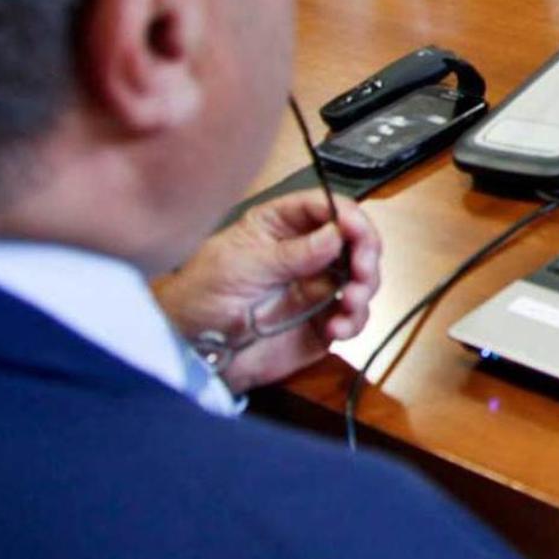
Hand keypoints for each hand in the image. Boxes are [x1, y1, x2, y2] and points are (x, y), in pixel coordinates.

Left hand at [153, 193, 381, 393]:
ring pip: (361, 278)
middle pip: (353, 240)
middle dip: (365, 252)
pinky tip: (338, 328)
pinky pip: (352, 318)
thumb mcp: (242, 266)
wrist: (193, 351)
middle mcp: (307, 252)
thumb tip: (335, 236)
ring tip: (350, 302)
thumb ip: (291, 253)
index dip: (347, 215)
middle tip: (362, 270)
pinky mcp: (322, 323)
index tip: (355, 231)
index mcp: (283, 225)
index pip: (326, 208)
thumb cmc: (204, 294)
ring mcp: (316, 288)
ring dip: (364, 287)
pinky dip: (354, 321)